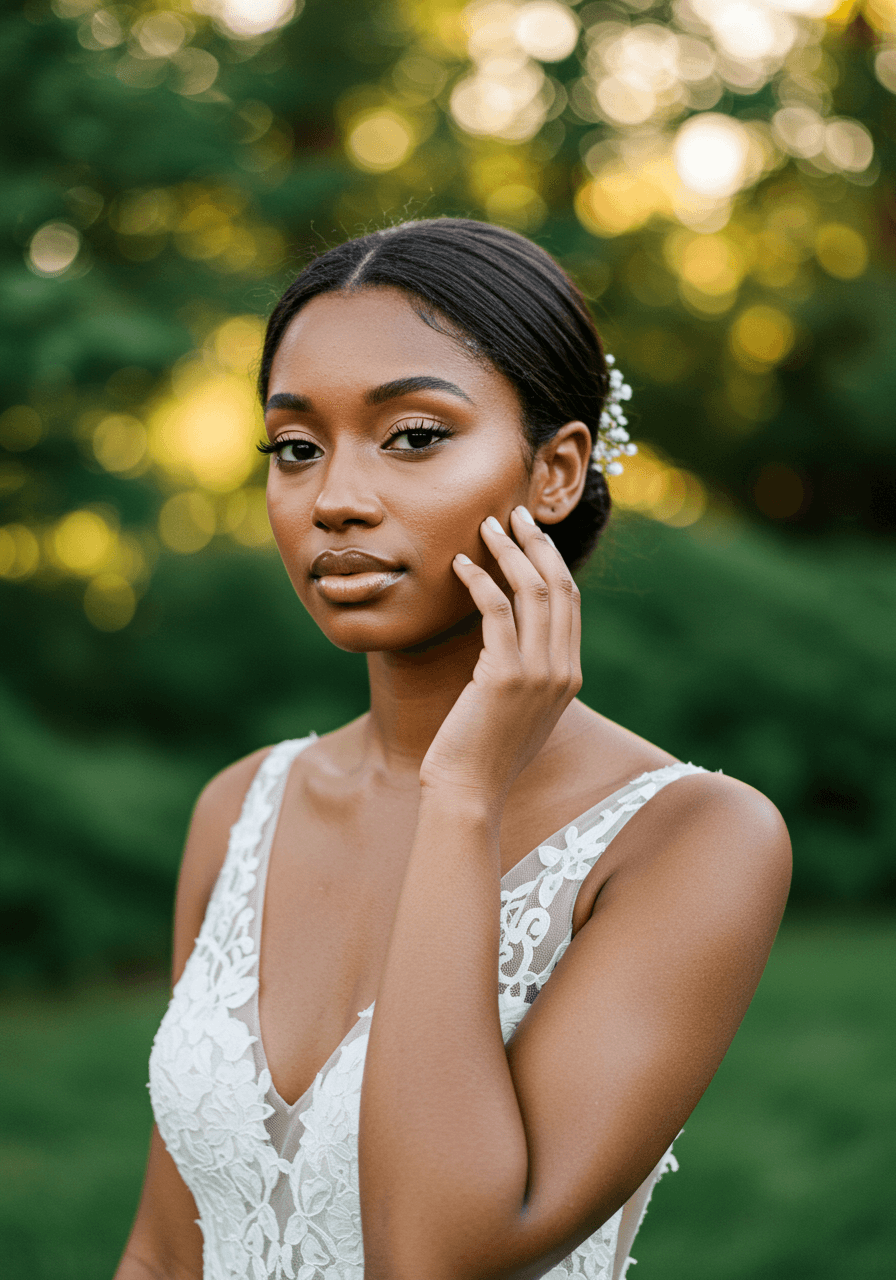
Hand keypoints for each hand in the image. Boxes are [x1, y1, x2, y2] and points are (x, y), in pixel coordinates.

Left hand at [419, 507, 581, 805]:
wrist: (469, 790)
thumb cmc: (483, 752)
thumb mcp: (519, 709)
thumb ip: (526, 673)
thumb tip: (511, 640)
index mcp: (569, 675)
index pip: (570, 602)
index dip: (552, 561)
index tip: (530, 534)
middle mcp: (562, 670)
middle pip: (559, 587)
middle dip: (537, 543)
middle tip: (514, 514)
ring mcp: (538, 673)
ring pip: (532, 592)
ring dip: (508, 551)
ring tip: (486, 526)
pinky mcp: (505, 676)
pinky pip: (496, 612)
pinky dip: (479, 582)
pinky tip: (460, 565)